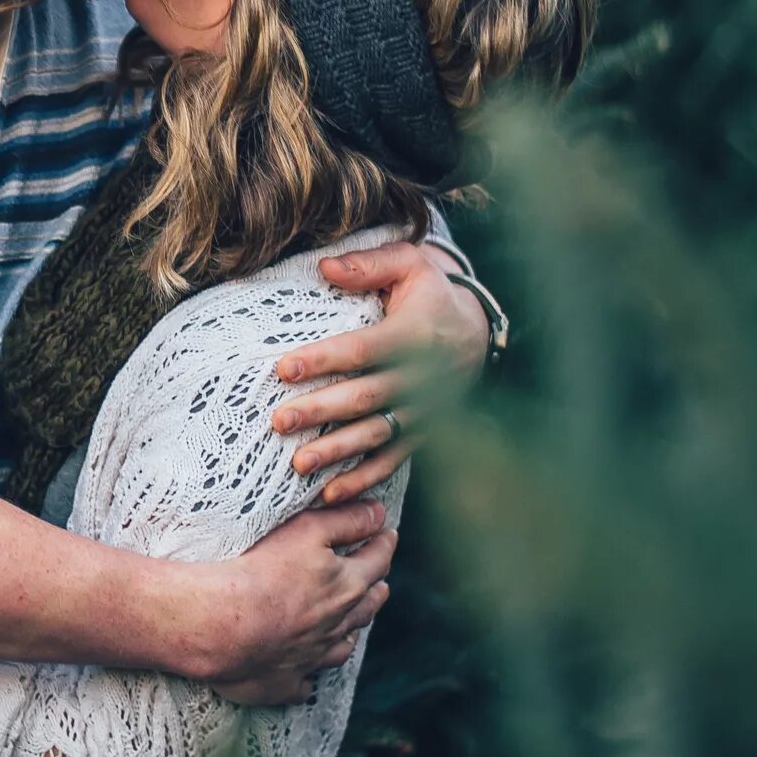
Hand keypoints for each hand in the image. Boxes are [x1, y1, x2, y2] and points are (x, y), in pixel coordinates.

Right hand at [190, 497, 395, 705]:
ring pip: (341, 647)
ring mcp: (312, 657)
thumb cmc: (260, 572)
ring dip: (349, 634)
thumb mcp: (308, 530)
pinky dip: (308, 678)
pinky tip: (306, 677)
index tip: (389, 535)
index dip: (384, 544)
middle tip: (381, 583)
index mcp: (346, 586)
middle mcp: (336, 625)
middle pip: (366, 608)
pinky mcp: (284, 683)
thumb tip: (379, 514)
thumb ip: (346, 521)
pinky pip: (304, 684)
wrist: (221, 625)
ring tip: (351, 628)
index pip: (377, 561)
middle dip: (376, 591)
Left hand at [271, 241, 490, 505]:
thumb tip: (324, 266)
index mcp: (413, 334)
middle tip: (279, 421)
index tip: (283, 368)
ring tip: (299, 463)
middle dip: (321, 411)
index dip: (323, 359)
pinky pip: (391, 460)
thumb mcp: (409, 263)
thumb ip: (368, 264)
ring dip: (337, 451)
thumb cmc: (430, 292)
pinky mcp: (420, 431)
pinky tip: (330, 493)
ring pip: (375, 434)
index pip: (362, 350)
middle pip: (364, 397)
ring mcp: (421, 410)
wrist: (476, 330)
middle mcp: (420, 377)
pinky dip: (363, 478)